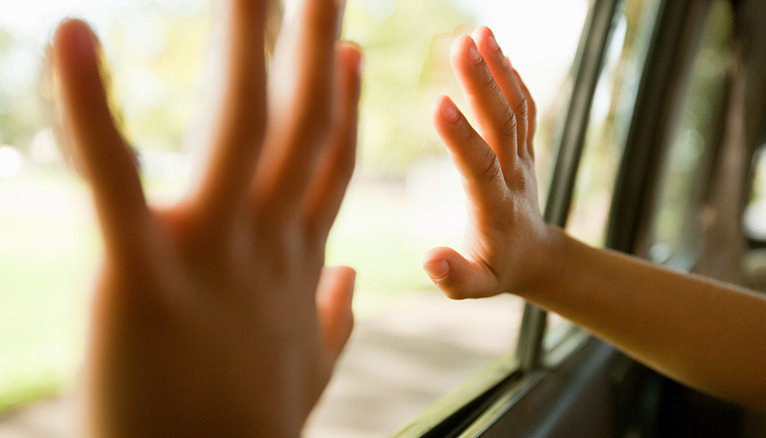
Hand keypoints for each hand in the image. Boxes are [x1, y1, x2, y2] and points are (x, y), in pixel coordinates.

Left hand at [52, 0, 360, 434]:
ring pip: (237, 128)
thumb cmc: (249, 434)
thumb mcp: (309, 371)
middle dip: (313, 46)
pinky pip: (113, 178)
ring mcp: (208, 255)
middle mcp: (265, 244)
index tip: (351, 49)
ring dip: (244, 44)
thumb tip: (353, 283)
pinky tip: (76, 35)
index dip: (343, 102)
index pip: (328, 164)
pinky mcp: (138, 276)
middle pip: (300, 126)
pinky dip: (90, 107)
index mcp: (296, 264)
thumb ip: (334, 318)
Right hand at [423, 26, 556, 298]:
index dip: (460, 137)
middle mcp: (513, 175)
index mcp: (495, 207)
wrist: (537, 257)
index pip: (479, 166)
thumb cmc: (498, 271)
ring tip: (480, 32)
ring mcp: (523, 157)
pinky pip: (524, 107)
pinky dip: (512, 76)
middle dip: (482, 83)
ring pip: (516, 108)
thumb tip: (429, 260)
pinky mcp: (525, 147)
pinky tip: (494, 48)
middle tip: (461, 44)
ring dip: (499, 69)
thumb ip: (454, 277)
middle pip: (502, 124)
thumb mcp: (476, 287)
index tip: (438, 103)